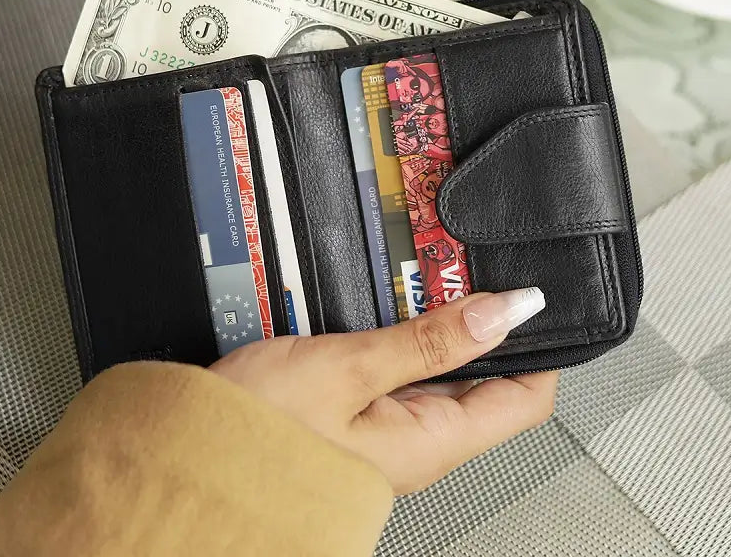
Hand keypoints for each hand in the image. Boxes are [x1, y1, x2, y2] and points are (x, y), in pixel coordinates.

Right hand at [212, 288, 555, 493]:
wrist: (188, 460)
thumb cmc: (259, 432)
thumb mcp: (350, 369)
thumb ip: (429, 341)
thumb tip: (505, 313)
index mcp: (431, 442)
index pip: (525, 401)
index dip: (541, 347)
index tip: (533, 296)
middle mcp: (417, 442)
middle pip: (482, 380)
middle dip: (482, 323)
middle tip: (468, 270)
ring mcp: (385, 429)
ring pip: (436, 371)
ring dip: (437, 324)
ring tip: (425, 276)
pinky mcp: (355, 415)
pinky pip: (396, 373)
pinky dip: (400, 334)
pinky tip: (383, 305)